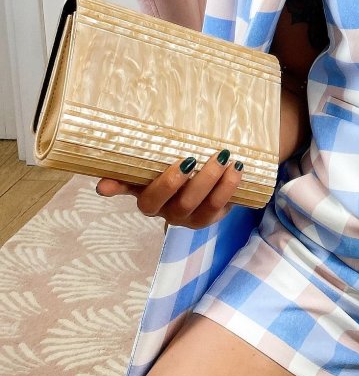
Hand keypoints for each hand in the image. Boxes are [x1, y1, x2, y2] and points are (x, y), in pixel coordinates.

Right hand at [95, 149, 243, 229]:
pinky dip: (229, 187)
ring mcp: (191, 217)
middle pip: (172, 204)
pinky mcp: (213, 217)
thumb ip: (141, 163)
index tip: (105, 185)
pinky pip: (221, 207)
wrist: (210, 178)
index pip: (131, 193)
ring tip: (224, 158)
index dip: (118, 190)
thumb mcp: (160, 163)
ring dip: (212, 181)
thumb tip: (104, 177)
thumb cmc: (178, 167)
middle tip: (190, 159)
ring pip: (201, 206)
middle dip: (178, 183)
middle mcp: (167, 212)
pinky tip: (236, 168)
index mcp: (148, 197)